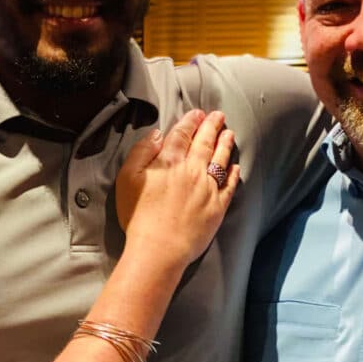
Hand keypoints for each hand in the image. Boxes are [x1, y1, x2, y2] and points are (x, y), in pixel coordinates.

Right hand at [115, 110, 238, 268]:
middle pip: (204, 143)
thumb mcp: (127, 178)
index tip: (198, 113)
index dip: (190, 122)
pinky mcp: (217, 207)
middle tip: (218, 115)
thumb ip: (141, 152)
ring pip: (220, 160)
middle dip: (212, 126)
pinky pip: (229, 186)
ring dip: (225, 144)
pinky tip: (235, 167)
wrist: (159, 248)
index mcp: (169, 161)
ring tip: (229, 133)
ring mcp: (208, 188)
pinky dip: (233, 174)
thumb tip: (157, 134)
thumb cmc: (139, 215)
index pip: (182, 134)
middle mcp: (192, 170)